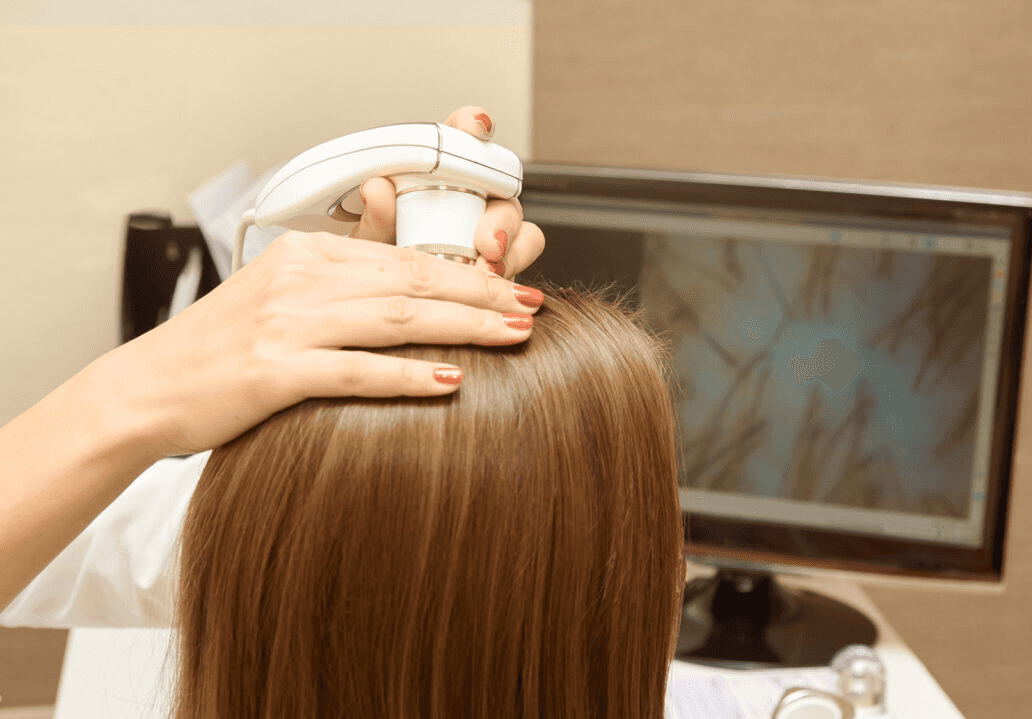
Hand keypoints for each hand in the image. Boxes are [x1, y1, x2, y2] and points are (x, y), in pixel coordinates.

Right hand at [96, 106, 546, 457]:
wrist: (146, 391)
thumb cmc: (222, 349)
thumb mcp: (283, 294)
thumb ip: (346, 275)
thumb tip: (412, 269)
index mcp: (308, 254)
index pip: (405, 256)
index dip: (469, 270)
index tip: (515, 284)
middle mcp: (300, 278)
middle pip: (412, 281)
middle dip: (483, 294)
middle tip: (532, 307)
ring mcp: (286, 323)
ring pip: (395, 316)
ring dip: (464, 325)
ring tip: (514, 335)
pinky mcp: (272, 371)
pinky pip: (354, 370)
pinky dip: (407, 374)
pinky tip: (451, 380)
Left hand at [347, 106, 544, 279]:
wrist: (387, 307)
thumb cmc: (378, 270)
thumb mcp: (368, 246)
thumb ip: (374, 219)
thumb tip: (377, 188)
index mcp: (436, 177)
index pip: (460, 139)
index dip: (472, 126)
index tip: (474, 127)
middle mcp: (470, 198)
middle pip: (501, 186)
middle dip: (498, 211)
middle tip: (485, 240)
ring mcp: (491, 231)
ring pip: (520, 224)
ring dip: (511, 243)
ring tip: (490, 266)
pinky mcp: (505, 261)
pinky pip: (523, 257)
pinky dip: (514, 268)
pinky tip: (494, 280)